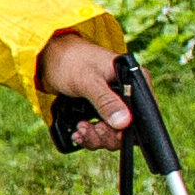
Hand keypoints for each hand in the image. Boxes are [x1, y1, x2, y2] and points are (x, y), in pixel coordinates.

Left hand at [39, 31, 131, 151]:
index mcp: (135, 81)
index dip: (131, 129)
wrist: (50, 57)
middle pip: (129, 128)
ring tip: (80, 128)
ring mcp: (115, 104)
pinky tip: (77, 133)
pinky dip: (90, 136)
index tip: (112, 132)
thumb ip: (106, 101)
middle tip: (88, 128)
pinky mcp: (101, 111)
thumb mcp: (88, 81)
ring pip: (114, 134)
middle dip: (108, 135)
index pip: (144, 113)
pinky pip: (101, 132)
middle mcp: (129, 94)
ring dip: (96, 137)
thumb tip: (124, 122)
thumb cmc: (72, 60)